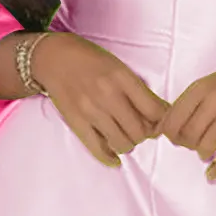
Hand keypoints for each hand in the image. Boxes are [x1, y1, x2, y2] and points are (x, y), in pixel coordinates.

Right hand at [31, 32, 167, 168]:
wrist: (53, 57)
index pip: (155, 110)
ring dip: (128, 144)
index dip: (162, 121)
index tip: (159, 122)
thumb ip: (137, 90)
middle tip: (139, 129)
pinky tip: (115, 158)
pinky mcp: (77, 122)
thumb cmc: (90, 60)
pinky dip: (110, 158)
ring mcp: (91, 111)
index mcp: (122, 78)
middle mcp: (109, 95)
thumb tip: (157, 117)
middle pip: (140, 131)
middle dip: (145, 134)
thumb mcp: (118, 67)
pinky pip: (99, 150)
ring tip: (124, 136)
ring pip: (123, 144)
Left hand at [156, 51, 215, 180]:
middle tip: (193, 143)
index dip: (170, 134)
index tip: (176, 136)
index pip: (171, 121)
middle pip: (187, 137)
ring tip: (207, 149)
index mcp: (201, 88)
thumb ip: (189, 102)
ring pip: (204, 148)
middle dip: (186, 144)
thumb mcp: (210, 82)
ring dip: (202, 153)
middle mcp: (214, 101)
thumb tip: (166, 127)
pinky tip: (211, 174)